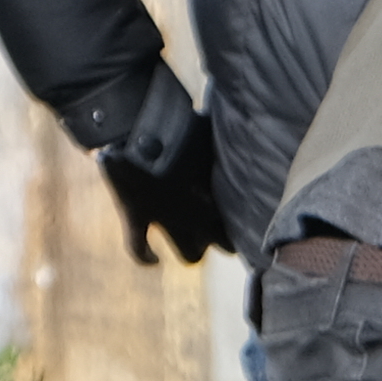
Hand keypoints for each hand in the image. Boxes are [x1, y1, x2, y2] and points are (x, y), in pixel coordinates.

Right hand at [93, 82, 224, 266]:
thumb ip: (225, 145)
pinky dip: (146, 257)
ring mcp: (165, 219)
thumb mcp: (209, 131)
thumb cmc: (177, 121)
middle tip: (216, 224)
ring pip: (190, 256)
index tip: (240, 209)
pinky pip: (139, 250)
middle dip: (219, 238)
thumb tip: (249, 133)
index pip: (240, 223)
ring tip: (190, 238)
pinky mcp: (135, 216)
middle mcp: (196, 213)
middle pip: (222, 245)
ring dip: (190, 249)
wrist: (132, 124)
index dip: (242, 220)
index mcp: (216, 194)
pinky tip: (154, 259)